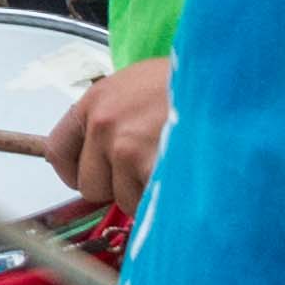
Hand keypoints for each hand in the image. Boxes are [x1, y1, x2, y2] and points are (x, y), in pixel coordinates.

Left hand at [41, 52, 175, 212]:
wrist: (227, 80)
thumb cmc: (191, 83)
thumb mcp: (139, 86)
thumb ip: (114, 118)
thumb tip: (101, 156)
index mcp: (95, 101)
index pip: (57, 150)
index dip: (74, 172)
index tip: (91, 177)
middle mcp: (103, 124)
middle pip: (89, 185)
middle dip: (116, 186)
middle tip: (146, 168)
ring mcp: (125, 148)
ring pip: (123, 199)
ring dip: (146, 192)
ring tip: (171, 162)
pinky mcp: (151, 167)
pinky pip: (149, 204)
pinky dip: (166, 199)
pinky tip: (182, 173)